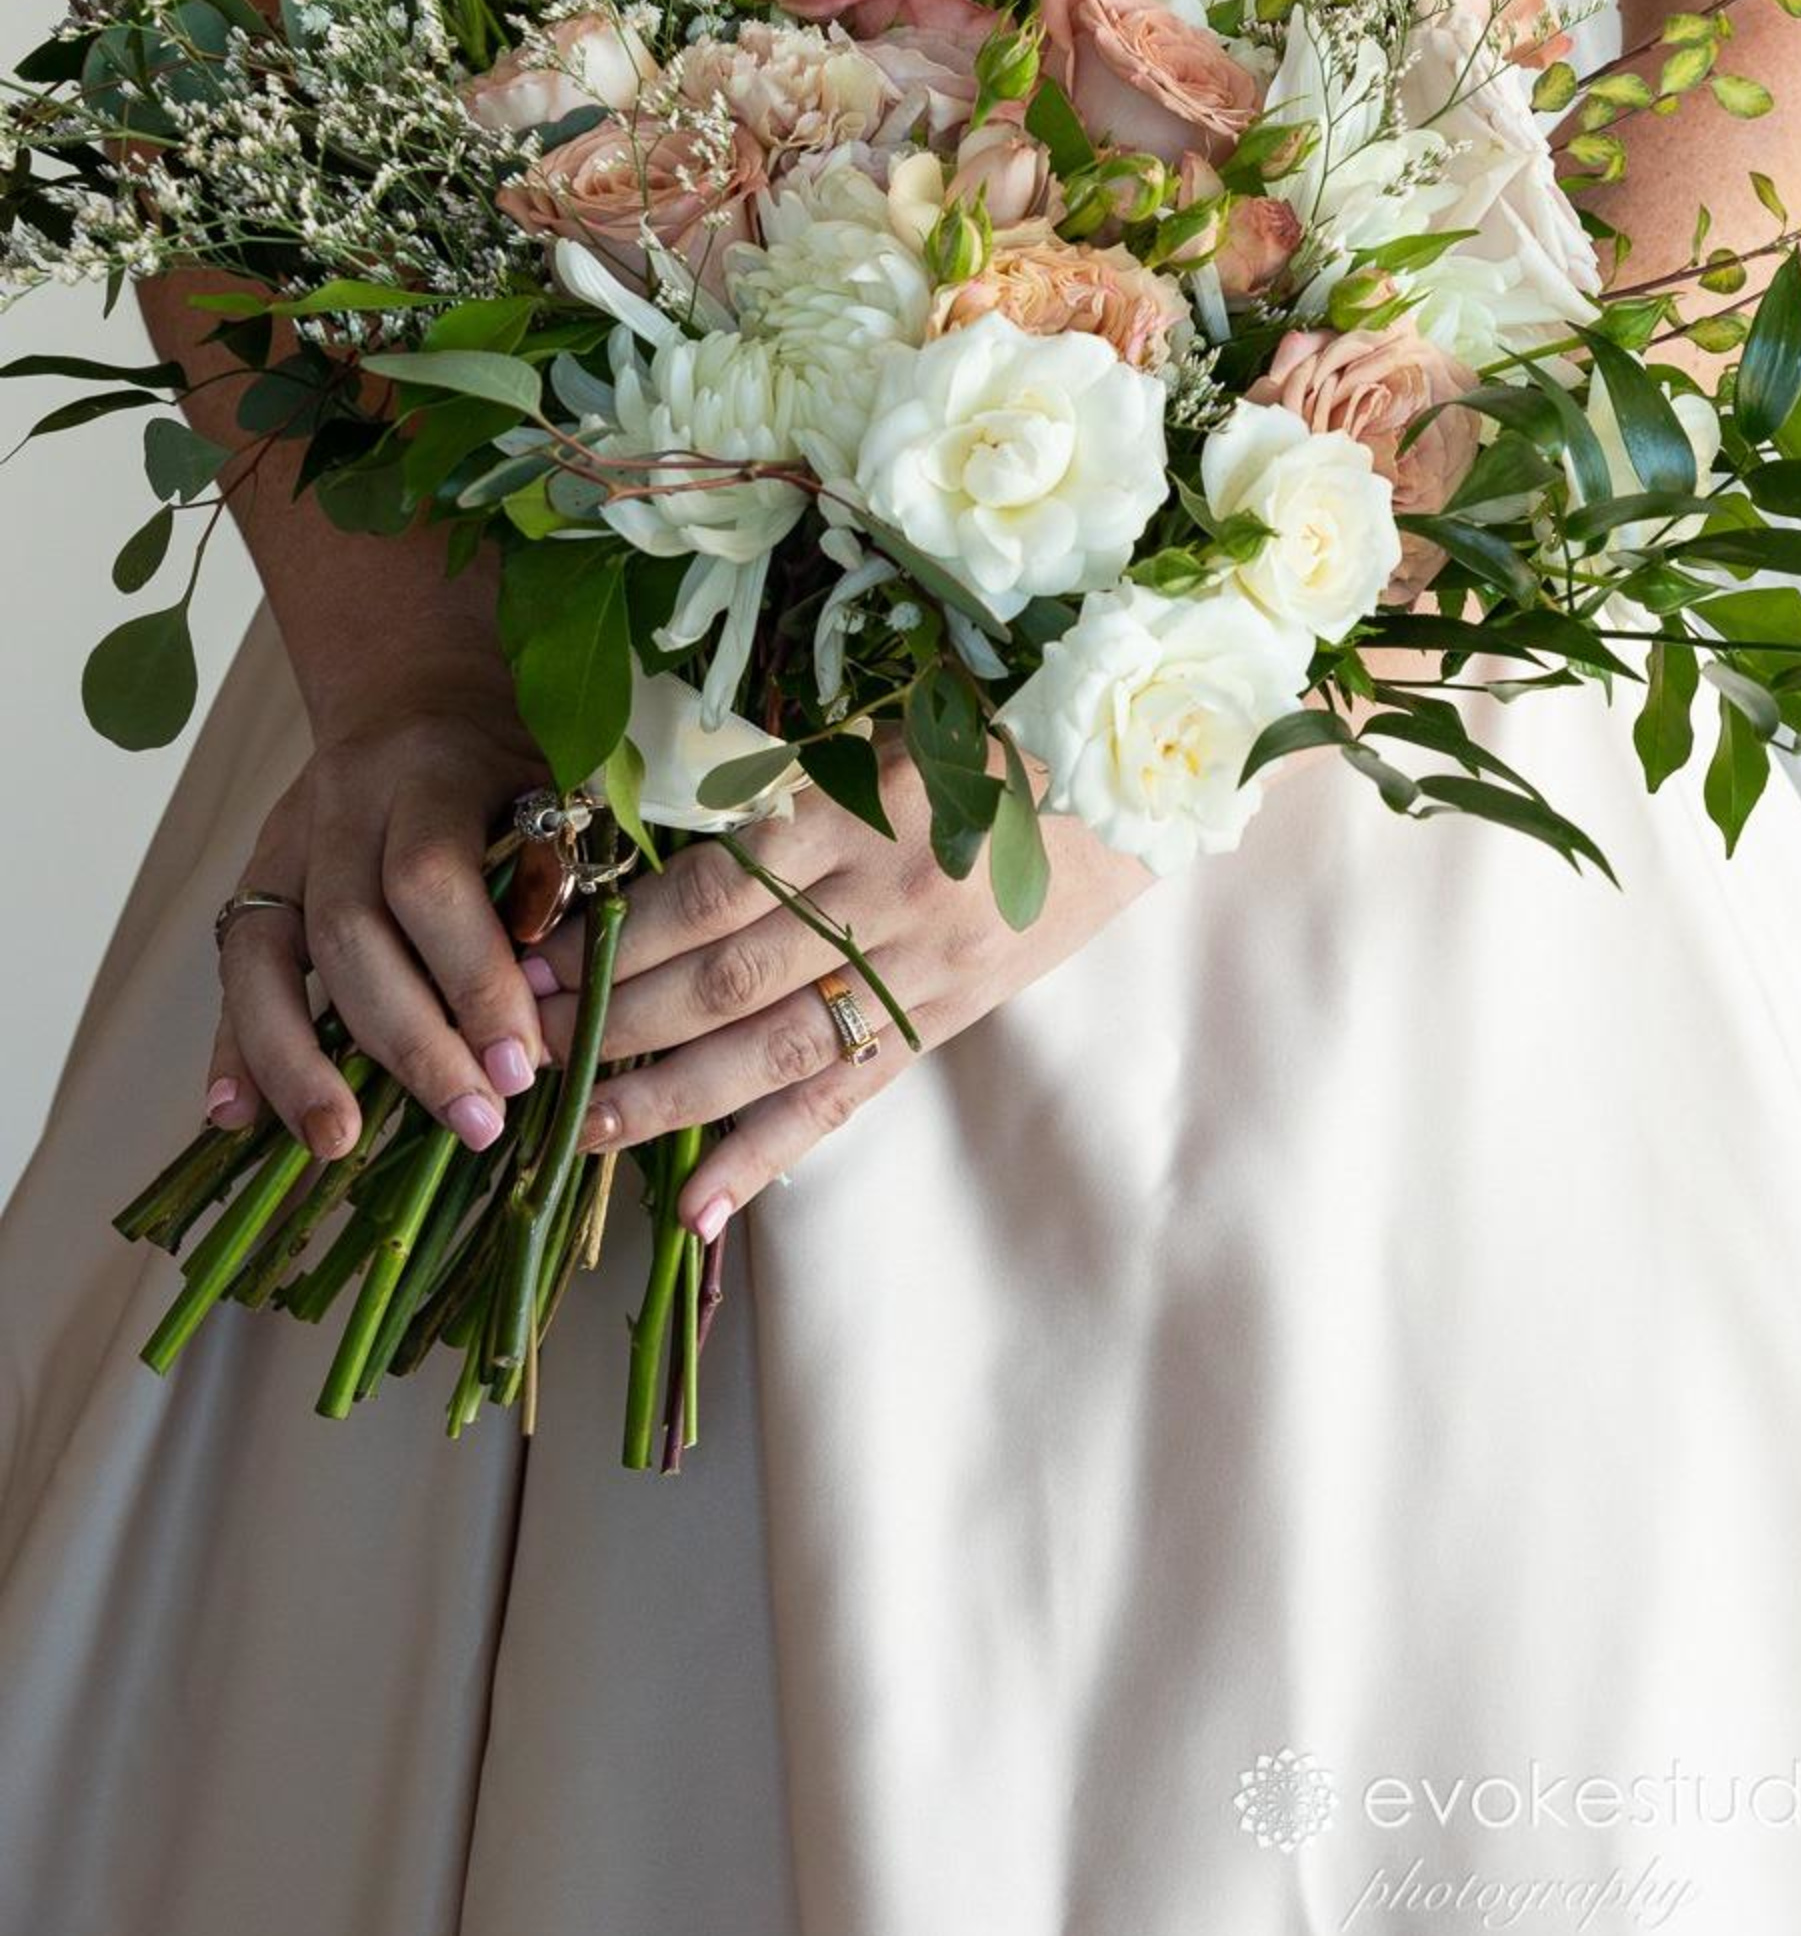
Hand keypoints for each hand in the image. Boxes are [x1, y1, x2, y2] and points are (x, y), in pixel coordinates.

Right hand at [203, 653, 550, 1160]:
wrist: (415, 684)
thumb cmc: (510, 748)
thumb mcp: (556, 780)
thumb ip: (560, 870)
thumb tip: (576, 1003)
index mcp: (431, 771)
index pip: (433, 879)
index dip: (473, 978)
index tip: (522, 1064)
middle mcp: (344, 806)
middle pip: (351, 932)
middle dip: (410, 1041)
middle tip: (474, 1122)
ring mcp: (288, 842)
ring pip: (270, 953)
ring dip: (301, 1059)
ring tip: (339, 1143)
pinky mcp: (259, 877)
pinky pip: (234, 966)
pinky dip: (232, 1043)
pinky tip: (236, 1118)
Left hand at [529, 748, 1150, 1238]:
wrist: (1135, 784)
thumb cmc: (995, 729)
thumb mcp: (885, 728)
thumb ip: (785, 780)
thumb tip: (655, 819)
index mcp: (861, 810)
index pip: (714, 889)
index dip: (621, 933)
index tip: (540, 957)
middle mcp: (887, 900)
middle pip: (728, 979)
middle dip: (619, 1019)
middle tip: (531, 1046)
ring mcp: (921, 971)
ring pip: (775, 1052)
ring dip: (669, 1098)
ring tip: (581, 1131)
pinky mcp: (946, 1019)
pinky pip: (846, 1098)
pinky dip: (770, 1154)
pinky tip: (702, 1207)